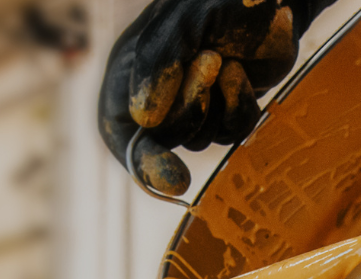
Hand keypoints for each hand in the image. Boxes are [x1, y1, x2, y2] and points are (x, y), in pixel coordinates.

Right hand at [99, 0, 327, 195]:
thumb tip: (145, 119)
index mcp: (129, 72)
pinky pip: (231, 132)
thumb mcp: (181, 21)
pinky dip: (240, 105)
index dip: (143, 161)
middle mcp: (156, 95)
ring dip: (217, 103)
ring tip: (224, 58)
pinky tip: (241, 72)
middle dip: (190, 106)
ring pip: (200, 140)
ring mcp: (193, 105)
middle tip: (210, 60)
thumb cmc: (219, 0)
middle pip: (164, 139)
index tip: (173, 179)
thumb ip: (158, 63)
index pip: (120, 131)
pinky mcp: (226, 110)